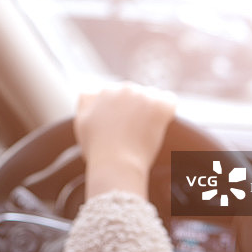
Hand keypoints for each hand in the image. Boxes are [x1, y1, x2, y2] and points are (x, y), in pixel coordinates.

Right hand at [75, 82, 175, 199]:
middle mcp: (124, 88)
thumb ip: (86, 103)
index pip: (119, 93)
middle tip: (133, 131)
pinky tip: (160, 124)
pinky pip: (170, 100)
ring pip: (153, 96)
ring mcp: (143, 96)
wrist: (115, 164)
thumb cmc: (98, 149)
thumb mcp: (81, 122)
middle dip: (136, 108)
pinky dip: (167, 111)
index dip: (121, 110)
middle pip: (136, 94)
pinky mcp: (160, 106)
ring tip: (145, 131)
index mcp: (105, 91)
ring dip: (151, 109)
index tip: (122, 126)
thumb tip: (93, 92)